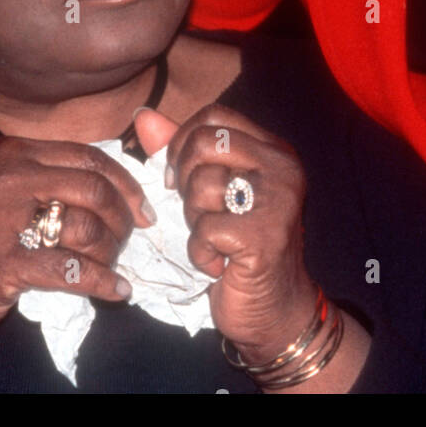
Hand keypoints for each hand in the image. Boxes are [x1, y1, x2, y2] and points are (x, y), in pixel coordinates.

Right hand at [0, 135, 154, 342]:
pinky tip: (115, 290)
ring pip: (86, 228)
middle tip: (129, 239)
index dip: (125, 183)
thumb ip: (49, 177)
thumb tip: (116, 185)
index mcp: (15, 152)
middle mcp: (10, 176)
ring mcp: (4, 218)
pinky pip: (70, 270)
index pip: (89, 157)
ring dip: (110, 252)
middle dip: (122, 217)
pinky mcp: (5, 262)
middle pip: (94, 188)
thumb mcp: (3, 187)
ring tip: (111, 265)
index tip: (142, 208)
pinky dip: (102, 282)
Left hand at [135, 104, 319, 363]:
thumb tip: (143, 116)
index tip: (180, 176)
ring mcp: (277, 200)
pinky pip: (205, 229)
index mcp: (273, 150)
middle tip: (201, 211)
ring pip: (202, 185)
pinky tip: (219, 264)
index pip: (215, 116)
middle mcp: (282, 167)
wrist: (275, 310)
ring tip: (217, 238)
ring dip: (195, 220)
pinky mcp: (264, 235)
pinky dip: (201, 253)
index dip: (184, 142)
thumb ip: (181, 151)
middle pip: (205, 143)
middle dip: (186, 180)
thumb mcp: (211, 191)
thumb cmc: (240, 247)